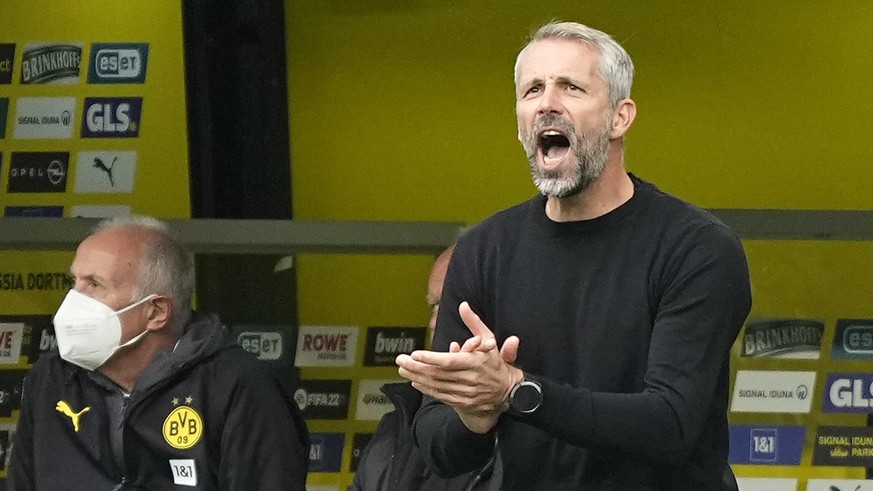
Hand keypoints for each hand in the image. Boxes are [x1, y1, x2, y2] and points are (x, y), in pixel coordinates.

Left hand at [396, 302, 523, 432]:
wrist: (508, 392)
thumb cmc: (495, 362)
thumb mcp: (489, 339)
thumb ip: (474, 323)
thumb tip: (463, 305)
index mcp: (475, 363)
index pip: (450, 361)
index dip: (431, 358)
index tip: (415, 354)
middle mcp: (470, 379)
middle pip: (438, 374)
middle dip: (417, 367)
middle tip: (400, 360)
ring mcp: (465, 393)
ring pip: (437, 385)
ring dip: (418, 377)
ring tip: (403, 369)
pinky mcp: (462, 403)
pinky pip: (441, 396)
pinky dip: (427, 389)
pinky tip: (415, 381)